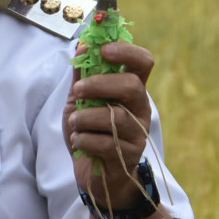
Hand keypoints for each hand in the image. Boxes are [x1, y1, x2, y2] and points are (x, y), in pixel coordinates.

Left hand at [63, 40, 153, 209]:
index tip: (102, 49)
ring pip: (115, 117)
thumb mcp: (79, 101)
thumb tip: (81, 44)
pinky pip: (104, 142)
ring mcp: (137, 133)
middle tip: (78, 91)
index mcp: (131, 90)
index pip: (143, 62)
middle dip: (100, 84)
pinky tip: (79, 142)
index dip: (126, 51)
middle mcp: (140, 109)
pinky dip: (84, 140)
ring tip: (75, 124)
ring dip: (85, 118)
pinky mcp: (128, 156)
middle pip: (132, 85)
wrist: (92, 174)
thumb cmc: (88, 132)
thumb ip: (81, 75)